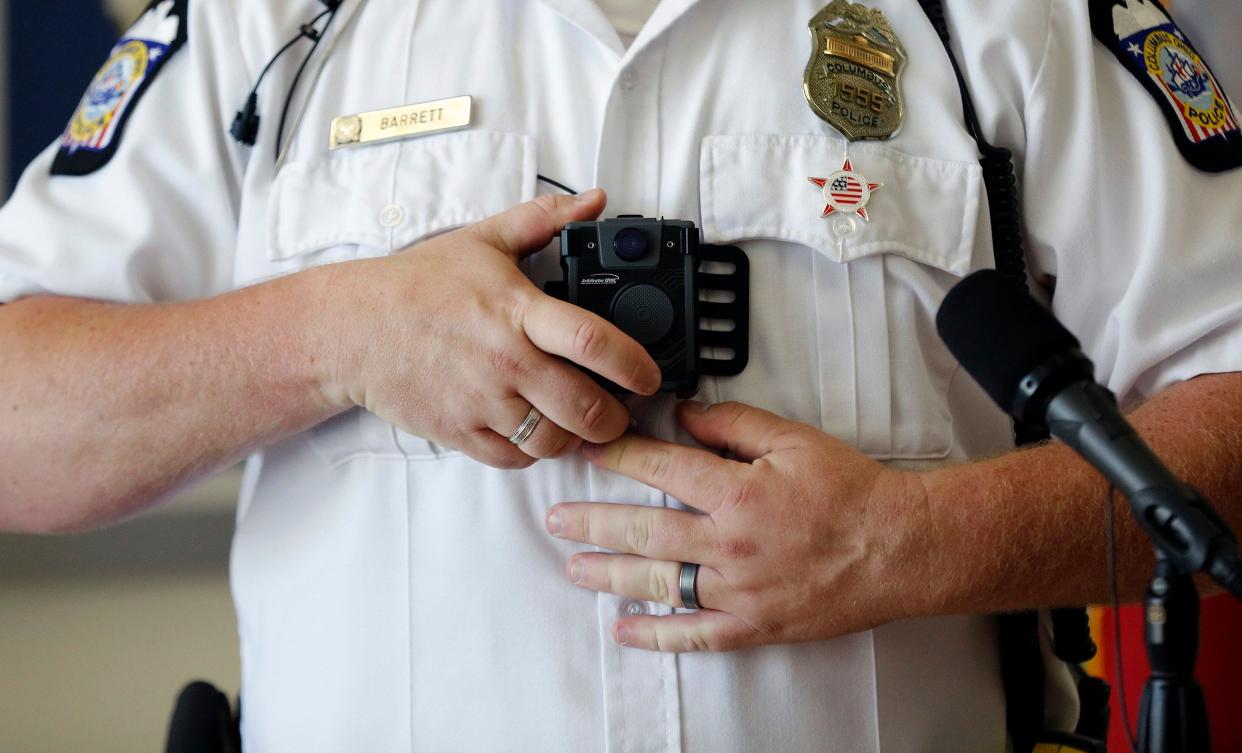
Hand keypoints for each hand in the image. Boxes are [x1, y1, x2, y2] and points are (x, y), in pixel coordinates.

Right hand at [319, 189, 661, 467]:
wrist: (351, 329)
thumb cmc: (416, 286)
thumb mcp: (483, 241)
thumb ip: (544, 220)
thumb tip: (594, 201)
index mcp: (517, 312)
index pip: (593, 342)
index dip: (635, 365)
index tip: (651, 376)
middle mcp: (505, 361)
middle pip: (584, 407)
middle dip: (616, 418)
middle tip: (622, 411)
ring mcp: (482, 401)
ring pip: (553, 441)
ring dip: (576, 439)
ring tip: (580, 425)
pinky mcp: (460, 431)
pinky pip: (514, 458)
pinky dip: (533, 452)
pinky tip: (536, 433)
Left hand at [545, 400, 934, 651]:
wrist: (901, 547)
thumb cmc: (852, 492)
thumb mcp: (794, 439)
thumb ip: (733, 424)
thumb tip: (684, 413)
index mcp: (738, 492)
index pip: (660, 470)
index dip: (616, 457)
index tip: (586, 451)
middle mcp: (730, 543)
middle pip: (644, 531)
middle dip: (592, 522)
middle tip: (554, 519)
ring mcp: (739, 589)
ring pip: (660, 583)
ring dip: (610, 576)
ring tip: (573, 568)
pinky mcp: (755, 624)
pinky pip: (697, 635)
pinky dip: (658, 635)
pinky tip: (625, 631)